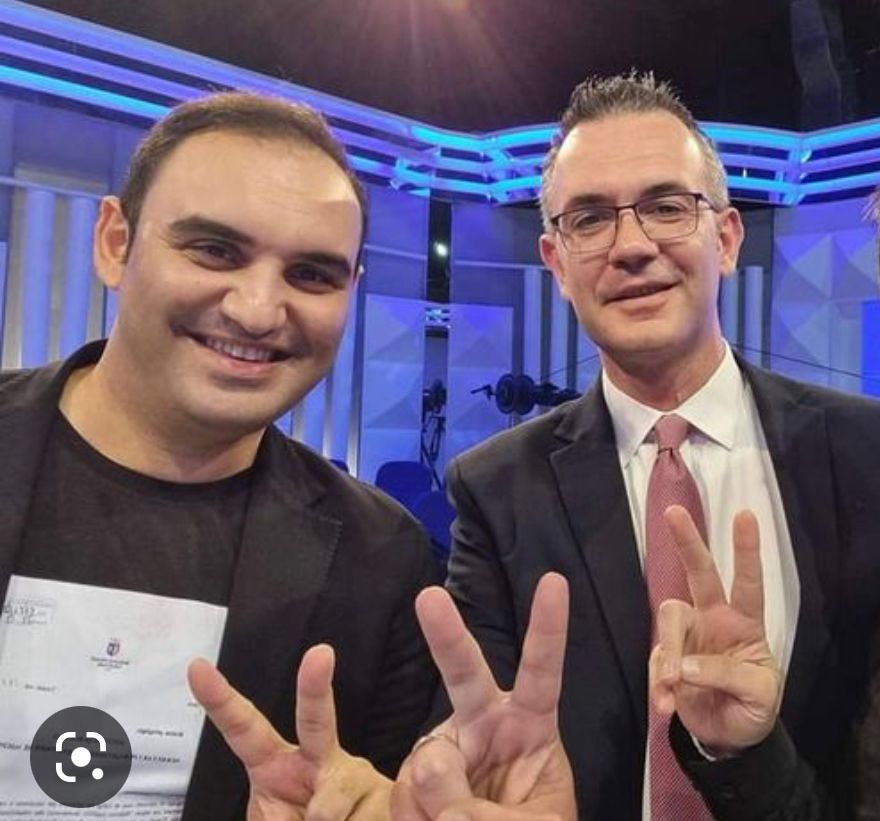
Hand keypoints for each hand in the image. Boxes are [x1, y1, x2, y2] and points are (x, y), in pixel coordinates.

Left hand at [188, 645, 391, 820]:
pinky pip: (360, 820)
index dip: (220, 701)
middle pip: (315, 719)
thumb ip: (272, 818)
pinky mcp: (382, 792)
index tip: (197, 667)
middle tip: (320, 653)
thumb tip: (315, 813)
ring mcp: (354, 773)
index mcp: (275, 766)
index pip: (243, 730)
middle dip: (315, 686)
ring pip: (330, 806)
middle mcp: (318, 758)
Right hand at [392, 572, 575, 820]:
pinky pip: (403, 793)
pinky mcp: (411, 779)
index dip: (547, 629)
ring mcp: (444, 749)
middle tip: (429, 597)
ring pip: (431, 761)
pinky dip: (416, 820)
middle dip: (446, 633)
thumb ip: (497, 812)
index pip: (541, 671)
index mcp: (530, 725)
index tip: (554, 581)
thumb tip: (439, 794)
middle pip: (463, 672)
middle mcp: (482, 723)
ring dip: (444, 805)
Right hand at [649, 506, 781, 753]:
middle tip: (672, 513)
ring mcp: (687, 637)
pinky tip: (667, 705)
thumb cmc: (753, 709)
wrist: (727, 739)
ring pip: (668, 619)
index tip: (745, 515)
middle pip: (699, 574)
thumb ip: (727, 675)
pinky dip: (659, 684)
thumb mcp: (759, 696)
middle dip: (688, 542)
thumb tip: (684, 665)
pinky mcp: (666, 659)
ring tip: (671, 688)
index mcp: (744, 624)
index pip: (748, 583)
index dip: (746, 551)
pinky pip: (656, 660)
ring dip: (669, 652)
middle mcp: (713, 620)